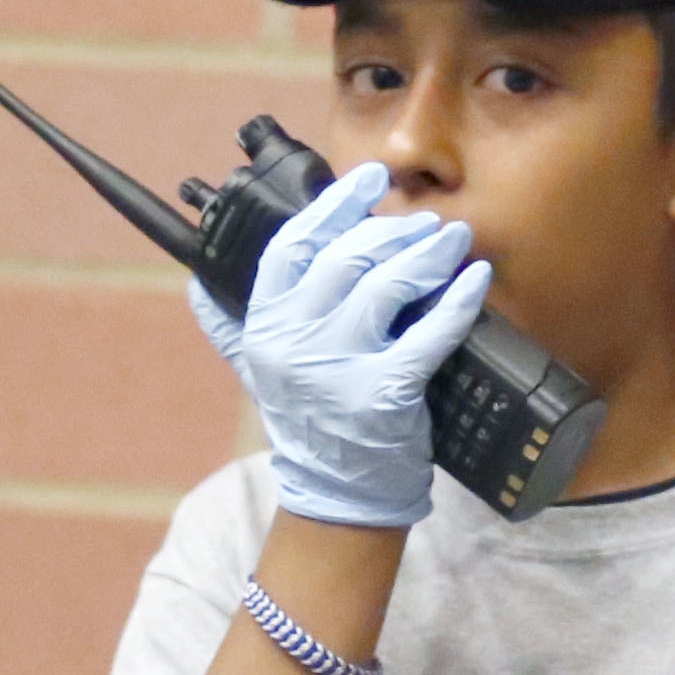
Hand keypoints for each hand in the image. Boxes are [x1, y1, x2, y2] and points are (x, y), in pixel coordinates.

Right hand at [203, 161, 491, 531]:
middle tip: (425, 223)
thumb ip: (230, 324)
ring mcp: (338, 369)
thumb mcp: (255, 372)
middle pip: (345, 258)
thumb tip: (198, 282)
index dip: (333, 205)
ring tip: (452, 239)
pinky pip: (430, 334)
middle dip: (392, 230)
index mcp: (265, 326)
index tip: (369, 178)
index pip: (292, 245)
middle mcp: (294, 342)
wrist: (334, 496)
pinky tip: (476, 280)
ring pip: (387, 286)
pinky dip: (459, 301)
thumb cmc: (306, 422)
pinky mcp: (384, 396)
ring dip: (427, 254)